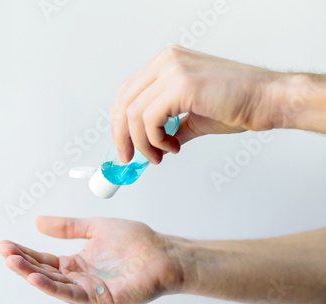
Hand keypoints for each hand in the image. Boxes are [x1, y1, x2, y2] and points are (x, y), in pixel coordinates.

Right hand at [0, 216, 182, 303]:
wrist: (163, 252)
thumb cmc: (136, 242)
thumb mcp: (94, 227)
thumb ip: (68, 227)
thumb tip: (39, 222)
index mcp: (77, 263)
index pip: (45, 259)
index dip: (25, 252)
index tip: (6, 243)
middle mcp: (80, 279)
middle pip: (44, 272)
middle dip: (22, 263)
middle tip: (4, 251)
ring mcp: (89, 289)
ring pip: (54, 285)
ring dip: (31, 275)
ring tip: (12, 262)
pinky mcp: (102, 298)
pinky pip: (73, 294)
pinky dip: (53, 287)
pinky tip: (36, 277)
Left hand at [111, 45, 283, 163]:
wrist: (268, 100)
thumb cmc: (237, 103)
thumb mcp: (191, 116)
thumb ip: (167, 127)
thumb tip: (149, 147)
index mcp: (166, 63)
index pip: (127, 92)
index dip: (119, 122)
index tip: (123, 144)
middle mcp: (166, 61)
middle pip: (124, 101)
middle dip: (122, 135)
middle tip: (129, 157)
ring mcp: (173, 70)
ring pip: (134, 114)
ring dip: (143, 143)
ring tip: (159, 155)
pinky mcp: (182, 85)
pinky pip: (150, 119)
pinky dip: (156, 140)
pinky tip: (172, 146)